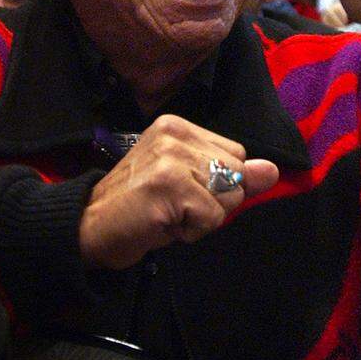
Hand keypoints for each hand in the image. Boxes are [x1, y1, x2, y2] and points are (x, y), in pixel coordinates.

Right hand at [79, 114, 278, 268]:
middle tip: (174, 205)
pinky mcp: (169, 186)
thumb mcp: (187, 183)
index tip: (181, 192)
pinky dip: (192, 231)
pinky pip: (212, 218)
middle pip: (236, 174)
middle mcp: (175, 135)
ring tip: (168, 214)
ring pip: (228, 197)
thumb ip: (230, 176)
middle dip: (214, 201)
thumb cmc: (139, 208)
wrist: (88, 227)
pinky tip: (163, 224)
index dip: (217, 183)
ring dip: (202, 218)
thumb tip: (272, 171)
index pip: (235, 154)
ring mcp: (171, 159)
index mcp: (178, 127)